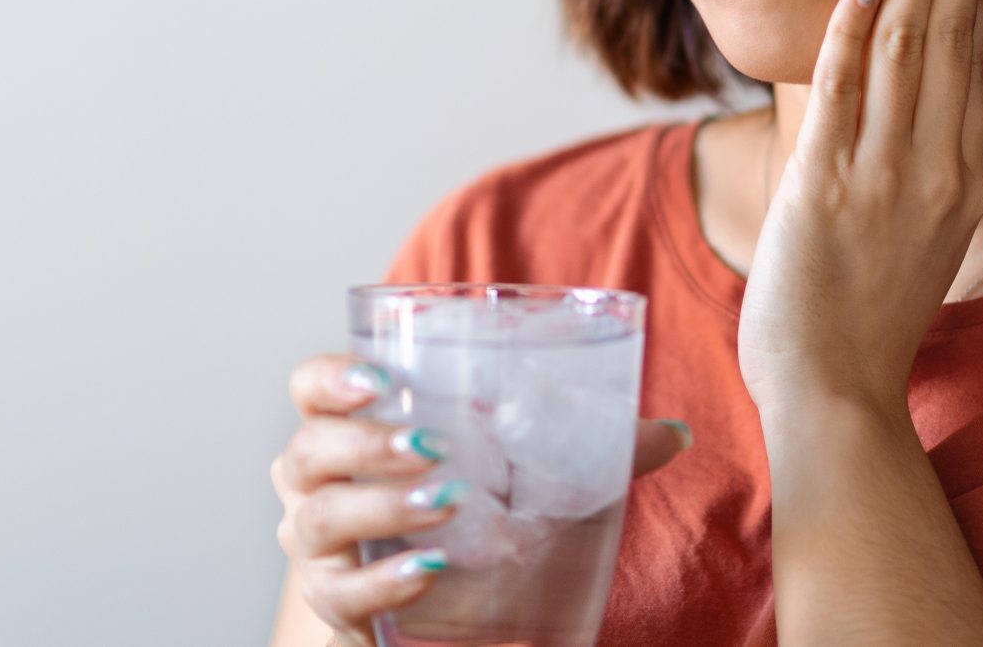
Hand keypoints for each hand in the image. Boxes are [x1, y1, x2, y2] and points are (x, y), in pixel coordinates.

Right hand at [270, 352, 693, 642]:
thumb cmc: (476, 511)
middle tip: (431, 446)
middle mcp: (318, 484)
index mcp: (354, 427)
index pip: (310, 388)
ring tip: (445, 503)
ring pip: (319, 521)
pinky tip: (430, 571)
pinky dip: (384, 581)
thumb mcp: (527, 470)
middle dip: (364, 444)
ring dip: (381, 508)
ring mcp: (322, 549)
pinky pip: (342, 595)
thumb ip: (591, 447)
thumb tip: (675, 434)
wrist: (449, 604)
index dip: (331, 378)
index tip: (380, 377)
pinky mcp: (338, 605)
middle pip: (307, 452)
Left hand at [736, 0, 982, 415]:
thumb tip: (920, 110)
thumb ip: (923, 168)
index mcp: (962, 177)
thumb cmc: (864, 321)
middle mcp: (936, 168)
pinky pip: (845, 88)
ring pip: (909, 46)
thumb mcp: (918, 236)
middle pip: (954, 34)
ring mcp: (883, 176)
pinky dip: (857, 23)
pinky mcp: (826, 187)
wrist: (835, 395)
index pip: (977, 56)